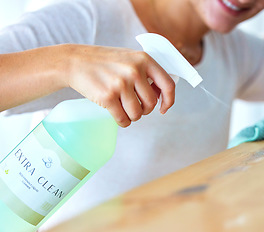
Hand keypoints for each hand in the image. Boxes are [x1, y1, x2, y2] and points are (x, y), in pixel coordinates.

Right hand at [60, 44, 174, 126]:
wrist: (75, 61)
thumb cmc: (104, 62)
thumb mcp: (130, 58)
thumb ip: (146, 72)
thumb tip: (161, 94)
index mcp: (144, 60)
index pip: (168, 85)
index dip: (168, 100)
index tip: (163, 108)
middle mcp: (135, 71)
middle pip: (151, 103)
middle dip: (145, 110)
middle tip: (135, 106)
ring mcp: (121, 84)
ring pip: (138, 114)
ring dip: (133, 116)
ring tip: (124, 109)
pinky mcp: (107, 96)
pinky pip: (123, 119)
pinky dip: (122, 121)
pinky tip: (118, 115)